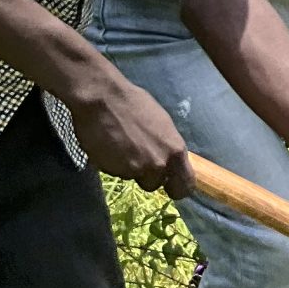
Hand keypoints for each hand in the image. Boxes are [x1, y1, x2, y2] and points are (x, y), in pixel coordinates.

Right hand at [67, 71, 191, 193]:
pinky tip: (110, 145)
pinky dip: (113, 164)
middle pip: (154, 184)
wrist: (103, 99)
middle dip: (147, 176)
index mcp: (175, 152)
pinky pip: (116, 172)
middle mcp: (157, 165)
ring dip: (129, 168)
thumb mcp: (163, 125)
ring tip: (121, 145)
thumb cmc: (135, 104)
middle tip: (138, 157)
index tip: (172, 186)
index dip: (178, 189)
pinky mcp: (112, 171)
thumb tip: (170, 160)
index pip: (185, 186)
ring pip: (133, 178)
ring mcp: (134, 170)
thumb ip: (168, 147)